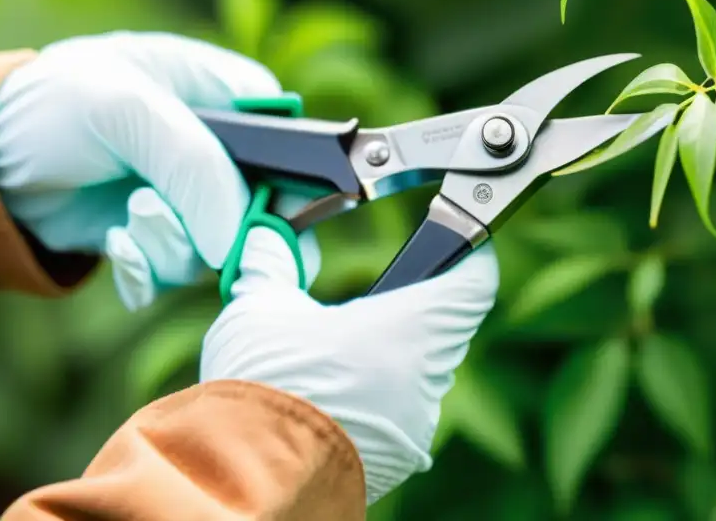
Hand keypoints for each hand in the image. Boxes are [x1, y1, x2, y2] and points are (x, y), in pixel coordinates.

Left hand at [0, 30, 315, 307]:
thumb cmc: (51, 105)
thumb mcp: (127, 112)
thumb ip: (196, 169)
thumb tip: (241, 241)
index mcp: (223, 95)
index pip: (293, 142)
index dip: (293, 181)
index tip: (272, 213)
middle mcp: (215, 150)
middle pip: (267, 206)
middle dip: (232, 230)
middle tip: (209, 242)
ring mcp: (188, 198)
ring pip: (221, 248)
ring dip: (175, 246)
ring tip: (130, 219)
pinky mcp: (159, 238)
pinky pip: (178, 273)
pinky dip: (147, 270)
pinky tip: (116, 245)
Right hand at [200, 227, 498, 504]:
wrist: (240, 479)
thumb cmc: (261, 384)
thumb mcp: (258, 307)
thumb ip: (272, 262)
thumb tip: (266, 238)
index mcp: (409, 330)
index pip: (475, 283)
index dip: (467, 257)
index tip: (448, 244)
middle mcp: (427, 380)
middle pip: (445, 327)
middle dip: (413, 309)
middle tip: (371, 301)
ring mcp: (416, 425)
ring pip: (424, 373)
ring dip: (393, 357)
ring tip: (339, 354)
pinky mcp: (399, 459)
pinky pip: (403, 415)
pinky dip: (379, 399)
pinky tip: (333, 398)